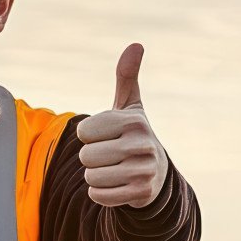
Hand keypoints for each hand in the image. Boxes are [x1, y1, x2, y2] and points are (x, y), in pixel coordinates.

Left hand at [76, 43, 168, 208]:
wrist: (156, 175)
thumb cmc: (134, 135)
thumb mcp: (130, 106)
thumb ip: (127, 77)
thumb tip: (136, 44)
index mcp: (134, 121)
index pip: (84, 132)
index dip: (88, 136)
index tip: (106, 136)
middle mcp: (142, 145)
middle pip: (86, 156)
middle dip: (91, 158)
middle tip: (110, 156)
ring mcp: (143, 171)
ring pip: (91, 178)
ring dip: (95, 176)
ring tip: (113, 170)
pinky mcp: (140, 194)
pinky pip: (98, 196)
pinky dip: (100, 193)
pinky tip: (116, 185)